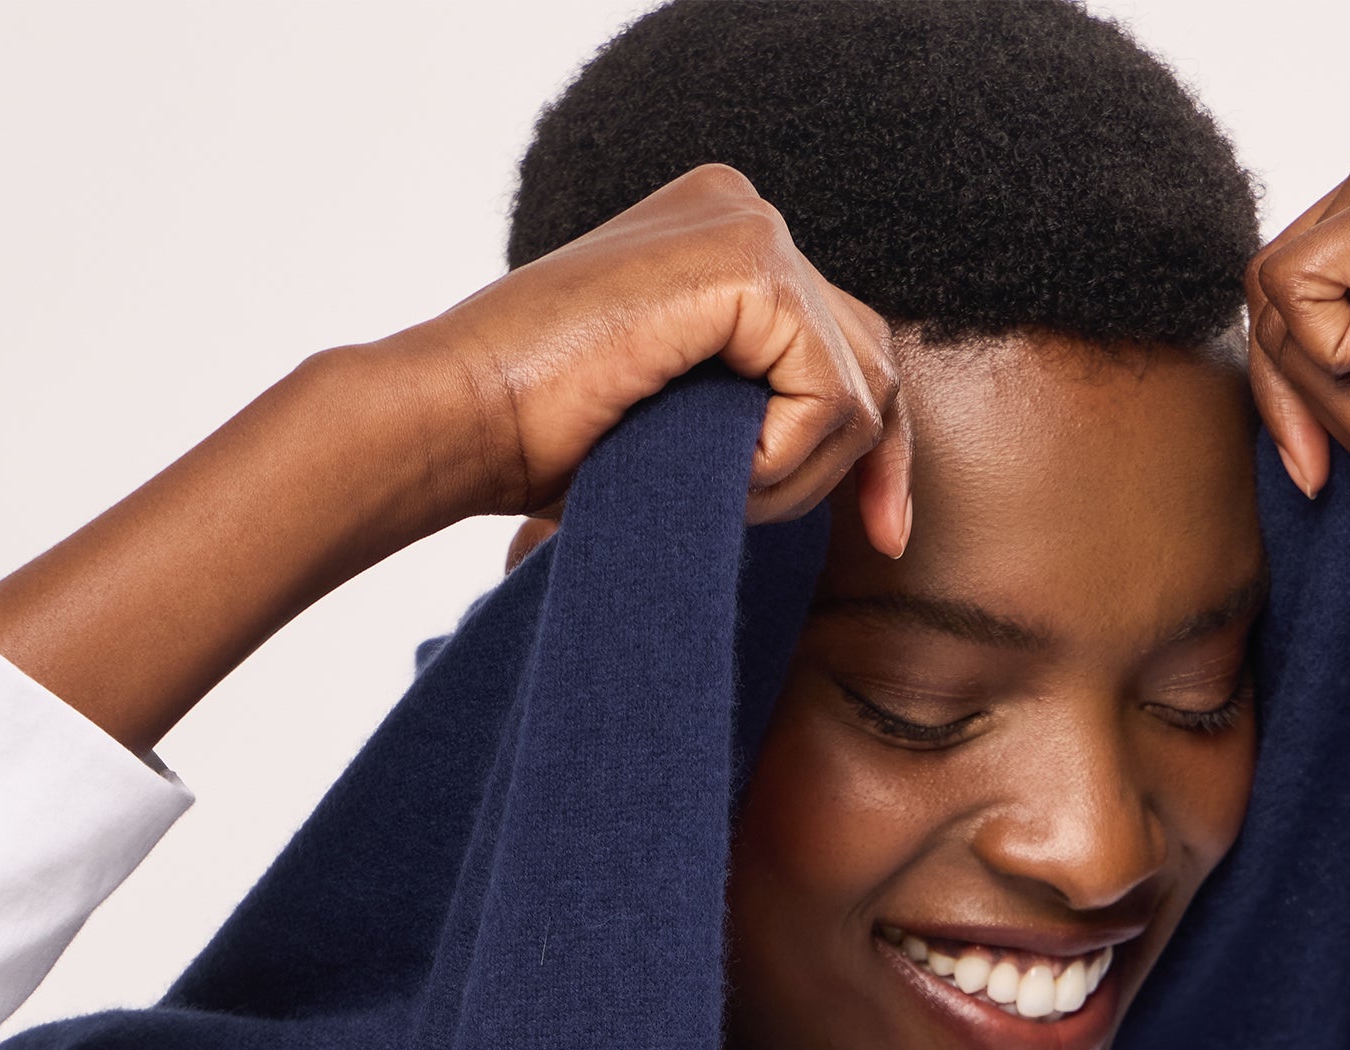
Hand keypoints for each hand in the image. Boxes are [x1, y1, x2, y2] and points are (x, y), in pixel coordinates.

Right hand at [406, 164, 909, 551]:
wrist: (463, 417)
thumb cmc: (544, 439)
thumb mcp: (683, 418)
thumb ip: (762, 407)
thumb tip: (869, 464)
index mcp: (725, 236)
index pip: (852, 344)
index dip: (876, 451)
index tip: (886, 538)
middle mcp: (745, 210)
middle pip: (875, 362)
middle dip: (850, 468)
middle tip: (762, 517)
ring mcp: (750, 227)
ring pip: (862, 391)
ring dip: (797, 476)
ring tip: (712, 490)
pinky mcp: (750, 265)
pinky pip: (830, 397)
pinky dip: (782, 459)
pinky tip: (714, 466)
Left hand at [1245, 106, 1349, 608]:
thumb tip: (1280, 389)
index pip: (1286, 280)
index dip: (1287, 384)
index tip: (1321, 465)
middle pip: (1266, 289)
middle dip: (1293, 397)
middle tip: (1341, 467)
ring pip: (1275, 299)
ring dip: (1326, 394)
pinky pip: (1305, 300)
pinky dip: (1343, 368)